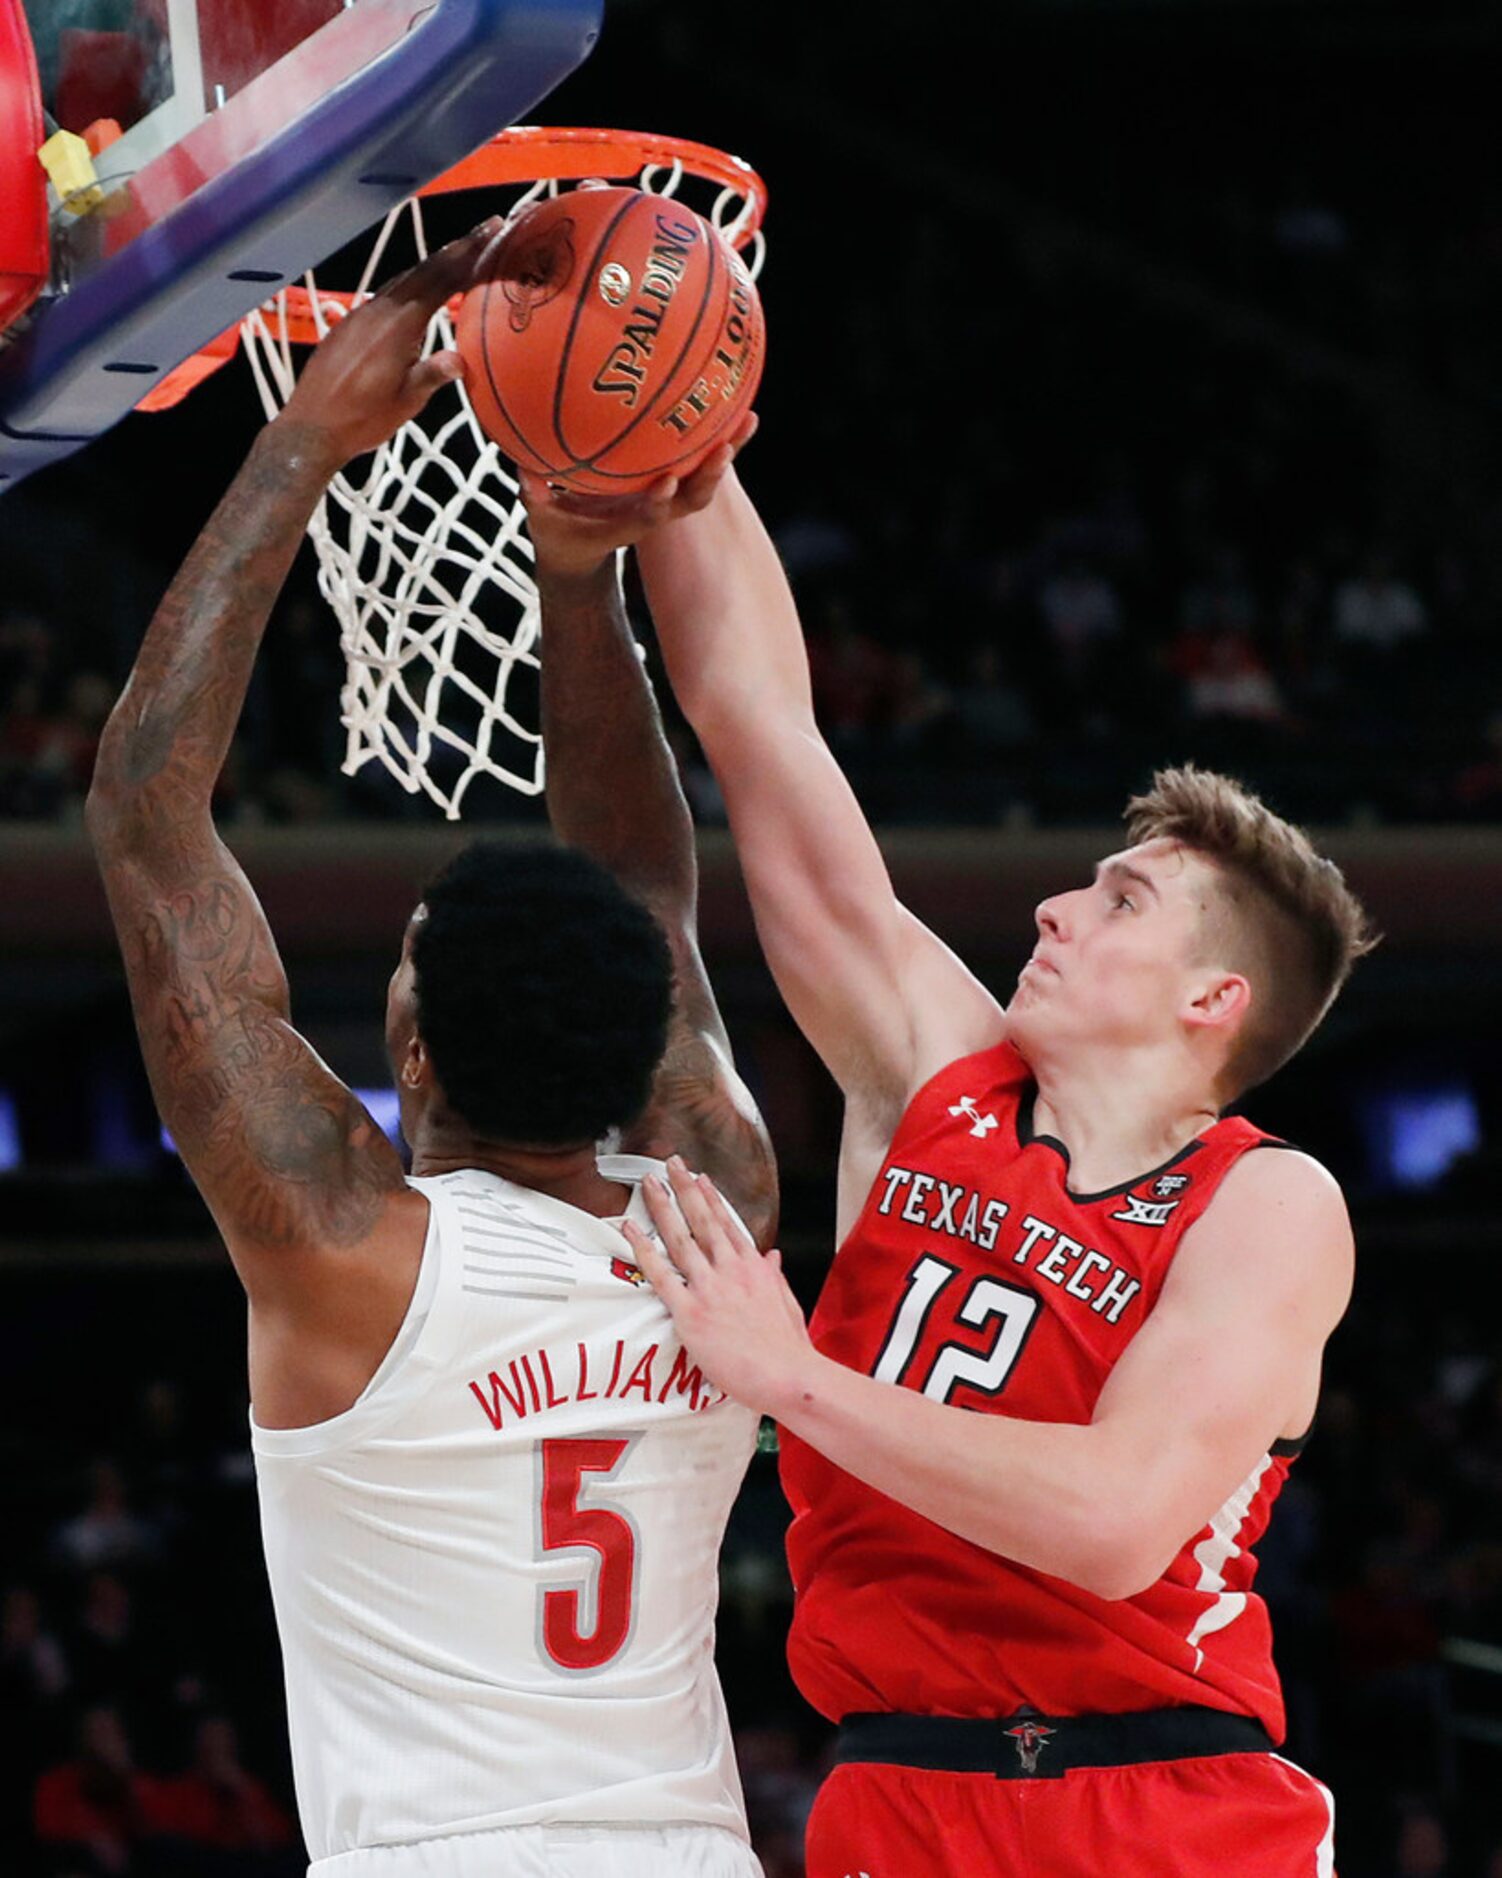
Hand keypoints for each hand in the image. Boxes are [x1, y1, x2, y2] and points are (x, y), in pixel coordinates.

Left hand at [275, 219, 502, 465]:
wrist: (310, 429)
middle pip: (423, 271)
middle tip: (484, 231)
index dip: (468, 254)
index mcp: (398, 327)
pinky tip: (414, 292)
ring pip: (402, 281)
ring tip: (456, 257)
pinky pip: (384, 295)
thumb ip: (432, 375)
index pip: (440, 280)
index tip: (490, 231)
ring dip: (432, 266)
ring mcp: (360, 315)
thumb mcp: (405, 403)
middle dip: (456, 250)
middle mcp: (378, 311)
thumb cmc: (361, 420)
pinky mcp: (348, 325)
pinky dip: (408, 286)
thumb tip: (461, 358)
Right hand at [521, 412, 758, 580]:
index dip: (660, 501)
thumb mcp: (541, 521)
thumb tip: (526, 473)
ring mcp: (666, 496)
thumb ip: (536, 499)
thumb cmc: (559, 532)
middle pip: (692, 498)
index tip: (668, 481)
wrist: (579, 549)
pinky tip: (729, 398)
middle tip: (727, 448)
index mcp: (628, 524)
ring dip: (728, 450)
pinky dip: (715, 433)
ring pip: (704, 477)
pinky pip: (696, 455)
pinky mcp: (670, 480)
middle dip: (711, 476)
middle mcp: (655, 510)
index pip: (650, 517)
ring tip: (748, 418)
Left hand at [623, 1155, 813, 1415]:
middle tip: (670, 1164)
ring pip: (679, 1238)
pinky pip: (660, 1274)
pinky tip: (630, 1229)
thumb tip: (772, 1255)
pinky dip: (643, 1249)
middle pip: (702, 1220)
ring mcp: (709, 1288)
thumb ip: (774, 1276)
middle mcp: (730, 1269)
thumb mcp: (786, 1303)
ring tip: (648, 1184)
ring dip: (662, 1207)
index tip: (700, 1179)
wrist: (787, 1374)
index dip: (711, 1199)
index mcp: (754, 1268)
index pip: (728, 1224)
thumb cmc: (787, 1348)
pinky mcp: (690, 1312)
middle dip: (685, 1188)